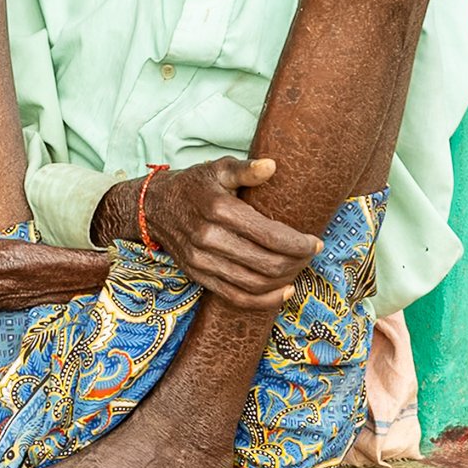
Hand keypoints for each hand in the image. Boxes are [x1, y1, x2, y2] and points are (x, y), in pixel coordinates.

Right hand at [92, 158, 320, 310]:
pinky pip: (236, 297)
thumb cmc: (193, 185)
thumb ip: (245, 169)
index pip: (270, 236)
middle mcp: (208, 238)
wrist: (153, 207)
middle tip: (310, 254)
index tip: (315, 242)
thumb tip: (272, 166)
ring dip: (284, 280)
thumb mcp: (217, 169)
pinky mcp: (198, 276)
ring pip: (254, 283)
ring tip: (299, 268)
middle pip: (266, 263)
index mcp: (218, 210)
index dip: (299, 244)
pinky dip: (264, 301)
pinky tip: (284, 292)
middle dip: (297, 262)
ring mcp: (202, 261)